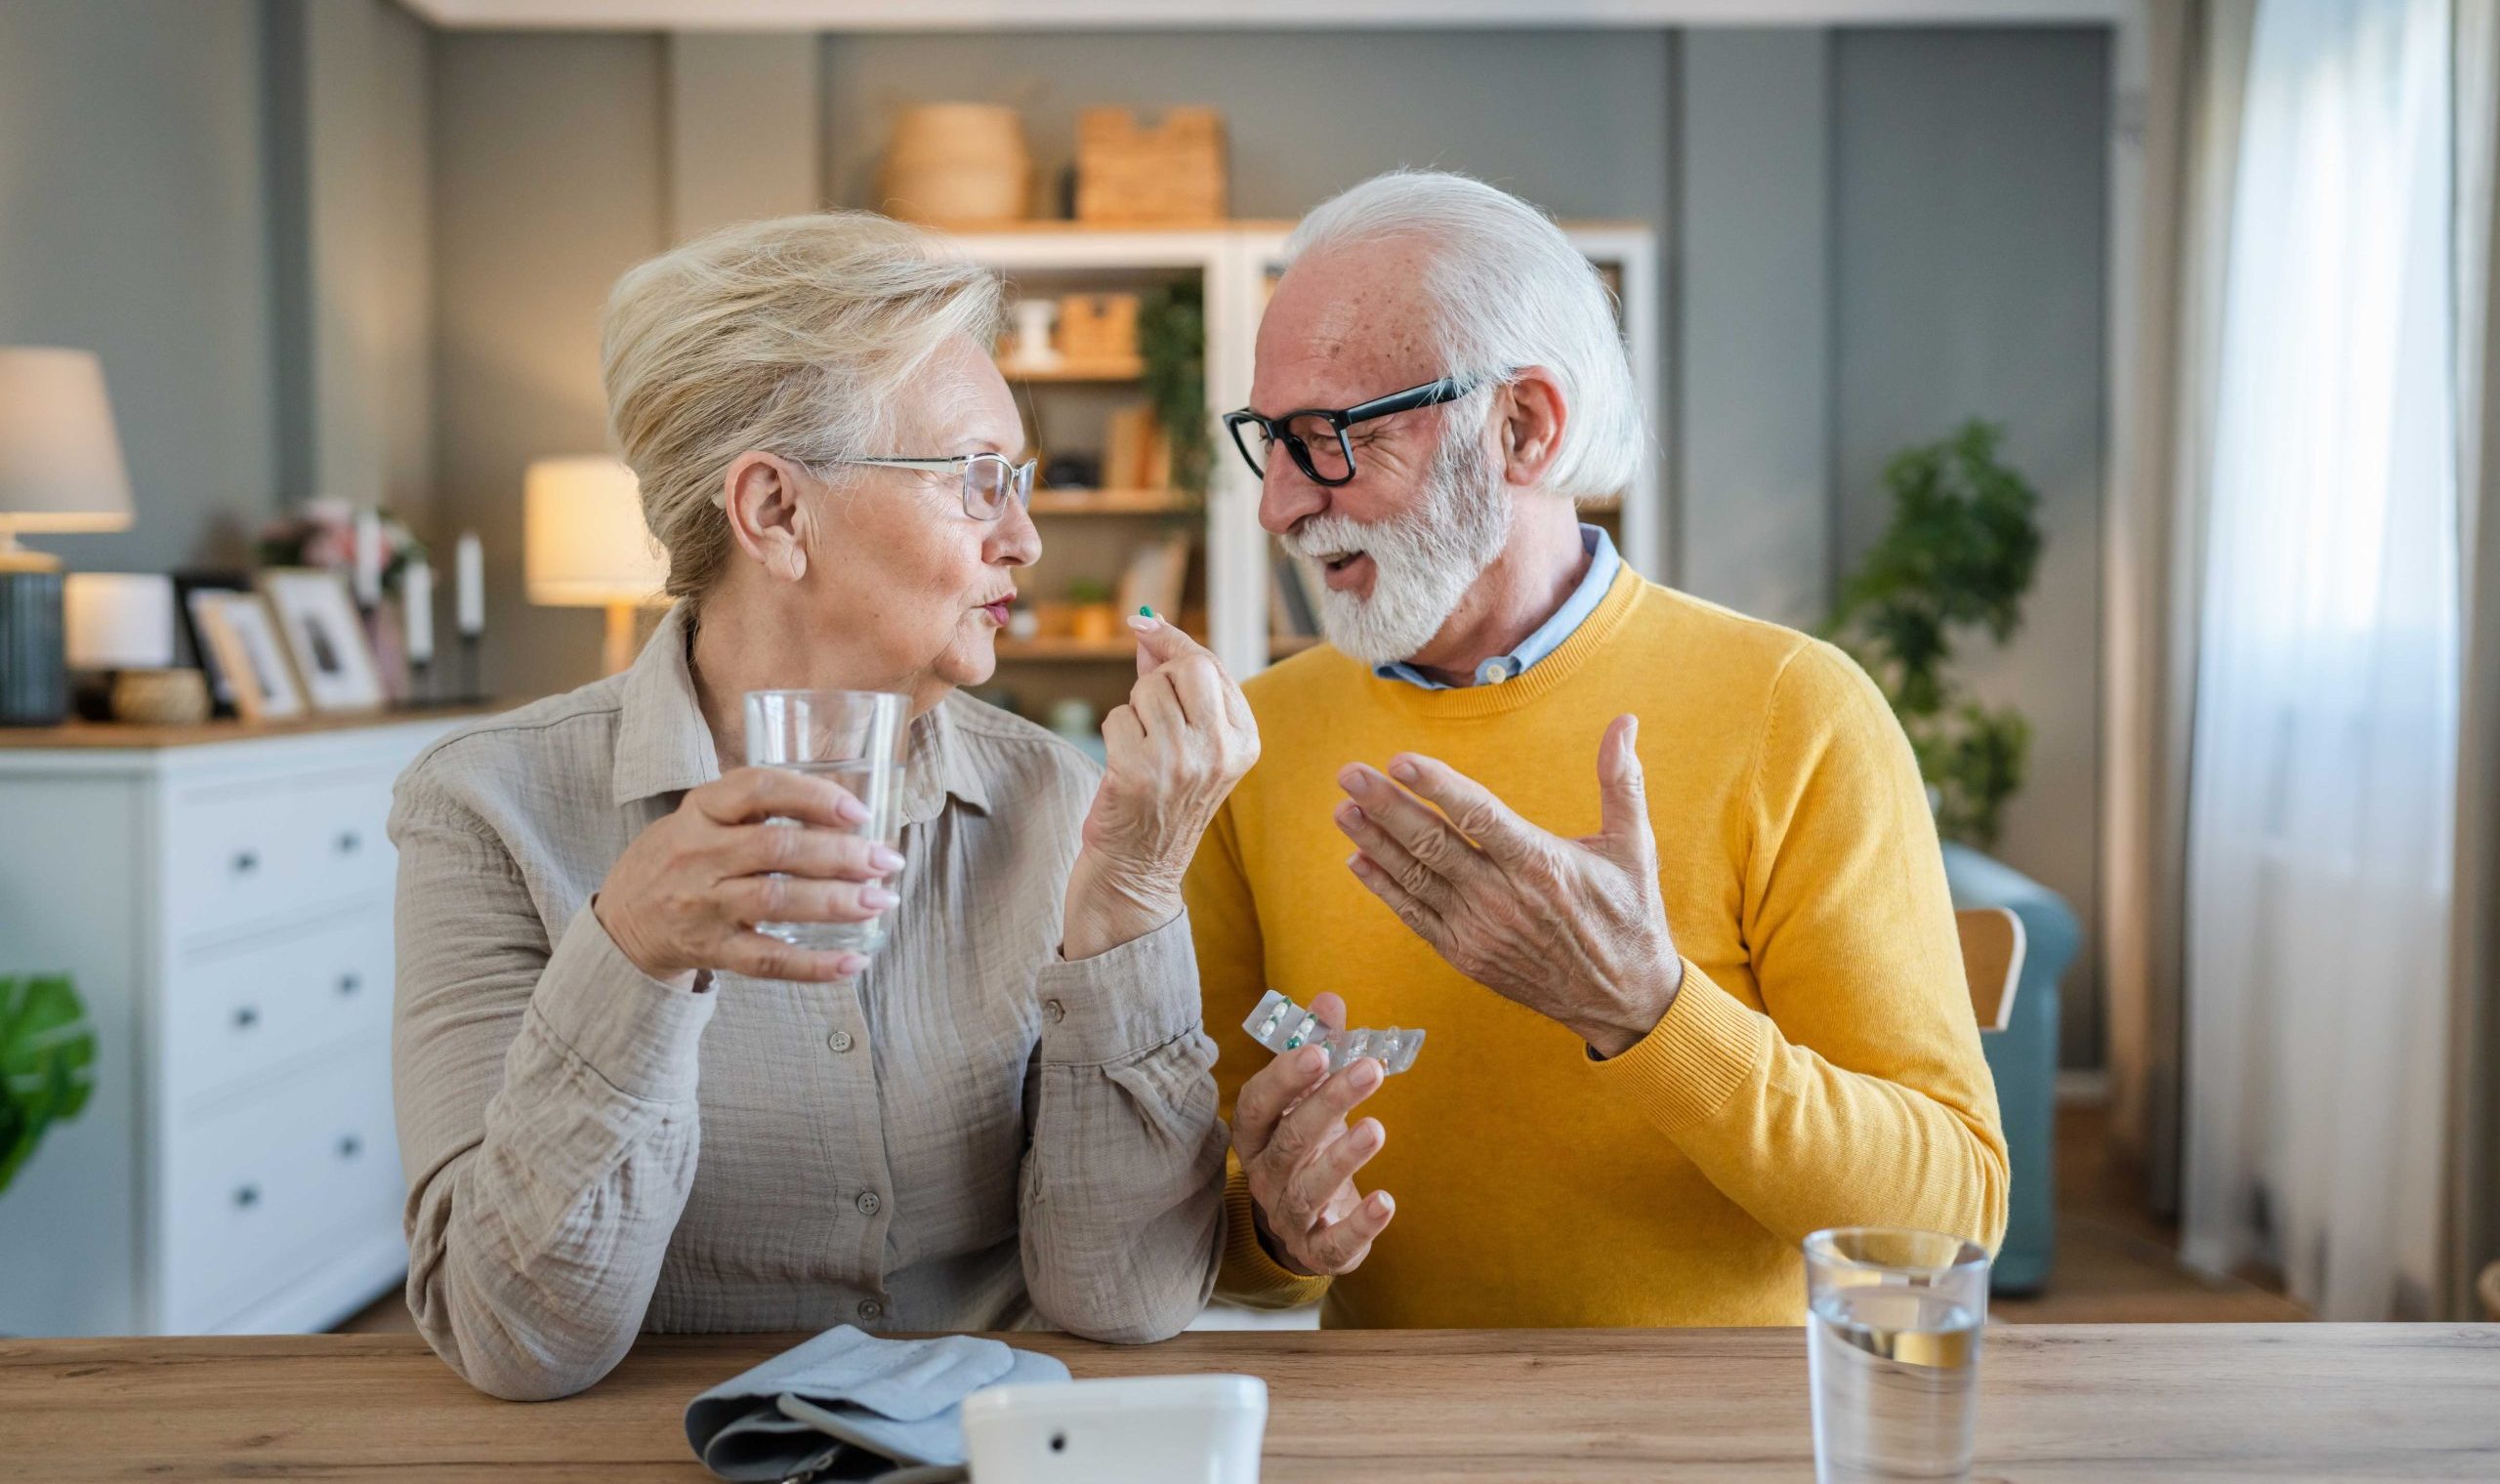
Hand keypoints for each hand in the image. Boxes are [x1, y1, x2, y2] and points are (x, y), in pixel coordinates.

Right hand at [594, 766, 904, 985]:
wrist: (621, 921)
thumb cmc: (680, 858)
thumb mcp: (701, 817)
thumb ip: (757, 808)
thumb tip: (847, 812)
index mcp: (701, 810)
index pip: (757, 789)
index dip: (811, 796)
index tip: (858, 811)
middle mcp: (699, 855)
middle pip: (776, 850)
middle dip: (841, 854)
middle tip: (887, 860)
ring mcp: (703, 905)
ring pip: (775, 902)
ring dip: (836, 902)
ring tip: (880, 901)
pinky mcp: (711, 950)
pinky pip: (767, 960)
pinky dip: (814, 965)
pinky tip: (854, 961)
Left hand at [1062, 613, 1259, 959]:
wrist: (1138, 871)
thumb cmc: (1160, 801)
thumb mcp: (1190, 744)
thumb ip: (1177, 687)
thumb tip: (1150, 628)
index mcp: (1244, 740)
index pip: (1211, 666)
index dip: (1174, 642)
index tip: (1145, 625)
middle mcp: (1220, 750)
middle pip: (1185, 668)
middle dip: (1156, 678)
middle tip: (1149, 713)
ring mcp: (1181, 761)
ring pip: (1147, 691)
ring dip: (1132, 712)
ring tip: (1141, 752)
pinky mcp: (1139, 772)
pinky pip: (1117, 717)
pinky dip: (1113, 735)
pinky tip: (1124, 768)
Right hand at [1231, 992, 1396, 1275]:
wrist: (1304, 1222)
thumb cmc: (1307, 1143)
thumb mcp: (1307, 1097)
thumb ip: (1319, 1048)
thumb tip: (1329, 999)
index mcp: (1255, 1133)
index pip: (1258, 1103)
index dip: (1285, 1077)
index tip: (1319, 1050)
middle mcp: (1265, 1174)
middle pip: (1290, 1140)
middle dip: (1328, 1103)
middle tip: (1369, 1070)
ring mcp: (1288, 1215)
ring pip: (1308, 1189)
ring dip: (1343, 1158)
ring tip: (1377, 1128)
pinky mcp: (1317, 1249)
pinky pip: (1333, 1243)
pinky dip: (1360, 1225)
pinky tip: (1386, 1202)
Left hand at [1334, 714, 1682, 1057]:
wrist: (1622, 999)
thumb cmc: (1629, 915)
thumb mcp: (1634, 846)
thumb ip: (1622, 781)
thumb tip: (1626, 721)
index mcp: (1541, 863)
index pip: (1478, 816)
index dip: (1437, 787)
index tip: (1400, 761)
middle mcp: (1502, 897)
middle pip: (1432, 844)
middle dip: (1386, 806)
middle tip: (1349, 775)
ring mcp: (1479, 929)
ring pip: (1415, 879)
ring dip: (1374, 843)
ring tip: (1342, 810)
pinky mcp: (1466, 954)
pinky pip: (1415, 916)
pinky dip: (1384, 888)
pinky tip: (1356, 861)